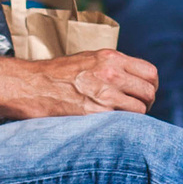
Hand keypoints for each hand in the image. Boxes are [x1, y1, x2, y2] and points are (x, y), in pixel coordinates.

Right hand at [0, 49, 157, 119]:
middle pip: (149, 91)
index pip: (150, 72)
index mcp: (110, 58)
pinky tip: (111, 124)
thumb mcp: (88, 59)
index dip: (151, 86)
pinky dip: (121, 125)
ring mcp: (104, 93)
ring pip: (140, 109)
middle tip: (137, 109)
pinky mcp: (94, 113)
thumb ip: (112, 66)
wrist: (30, 85)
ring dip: (135, 116)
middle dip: (147, 102)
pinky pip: (122, 122)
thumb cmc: (57, 74)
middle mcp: (111, 73)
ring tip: (123, 118)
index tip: (144, 93)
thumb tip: (132, 79)